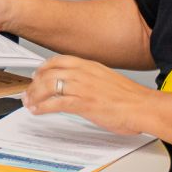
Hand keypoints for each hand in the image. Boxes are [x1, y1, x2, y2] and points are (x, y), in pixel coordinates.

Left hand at [25, 55, 154, 134]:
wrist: (143, 107)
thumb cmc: (130, 98)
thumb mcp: (106, 79)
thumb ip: (90, 79)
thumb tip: (78, 85)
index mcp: (89, 65)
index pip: (58, 60)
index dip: (43, 68)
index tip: (37, 74)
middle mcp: (83, 73)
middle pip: (48, 73)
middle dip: (34, 84)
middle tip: (28, 93)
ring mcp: (82, 87)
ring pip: (48, 86)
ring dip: (34, 95)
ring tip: (29, 103)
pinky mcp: (82, 103)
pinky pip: (55, 103)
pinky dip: (42, 107)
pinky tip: (38, 111)